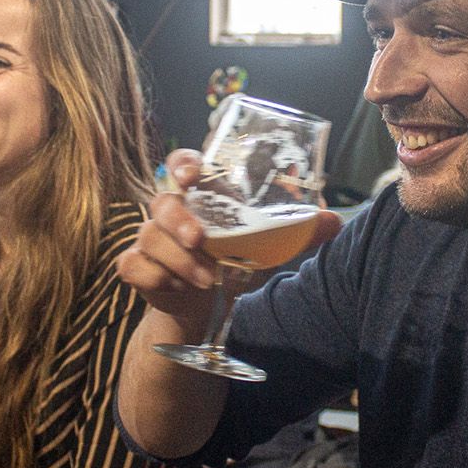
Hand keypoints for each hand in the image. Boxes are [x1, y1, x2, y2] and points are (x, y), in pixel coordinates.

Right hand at [116, 149, 341, 323]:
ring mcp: (150, 239)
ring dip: (180, 260)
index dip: (182, 164)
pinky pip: (133, 265)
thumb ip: (298, 233)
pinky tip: (177, 287)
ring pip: (150, 237)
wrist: (206, 304)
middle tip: (201, 240)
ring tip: (208, 279)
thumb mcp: (267, 246)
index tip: (192, 176)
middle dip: (179, 220)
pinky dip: (155, 276)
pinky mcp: (138, 266)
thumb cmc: (234, 260)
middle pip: (161, 202)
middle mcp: (170, 211)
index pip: (181, 163)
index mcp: (199, 195)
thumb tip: (334, 221)